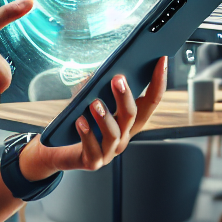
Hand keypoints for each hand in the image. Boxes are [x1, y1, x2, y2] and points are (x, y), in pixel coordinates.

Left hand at [18, 57, 168, 179]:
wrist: (59, 150)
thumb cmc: (78, 120)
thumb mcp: (88, 99)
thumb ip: (96, 87)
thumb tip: (99, 73)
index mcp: (129, 120)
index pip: (151, 100)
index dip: (159, 81)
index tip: (162, 60)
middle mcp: (124, 135)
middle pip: (133, 116)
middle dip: (126, 96)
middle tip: (118, 79)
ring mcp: (110, 151)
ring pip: (114, 134)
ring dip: (105, 117)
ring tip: (94, 103)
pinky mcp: (93, 161)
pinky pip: (93, 149)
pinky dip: (87, 134)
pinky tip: (80, 121)